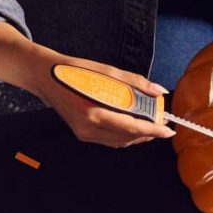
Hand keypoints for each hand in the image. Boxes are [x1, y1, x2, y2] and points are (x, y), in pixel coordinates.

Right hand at [31, 53, 174, 147]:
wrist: (44, 75)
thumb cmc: (73, 70)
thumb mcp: (105, 71)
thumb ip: (134, 82)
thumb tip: (158, 90)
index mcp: (93, 112)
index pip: (131, 127)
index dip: (153, 130)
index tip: (168, 130)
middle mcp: (88, 128)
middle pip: (128, 138)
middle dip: (149, 133)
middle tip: (163, 125)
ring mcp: (84, 133)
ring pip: (121, 142)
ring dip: (139, 136)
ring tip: (153, 125)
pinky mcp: (83, 134)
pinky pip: (111, 140)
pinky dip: (126, 135)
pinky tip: (135, 126)